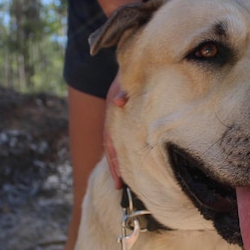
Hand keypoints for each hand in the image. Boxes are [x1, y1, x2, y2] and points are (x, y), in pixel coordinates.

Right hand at [104, 73, 128, 188]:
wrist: (135, 61)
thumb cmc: (131, 72)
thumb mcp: (125, 79)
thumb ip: (121, 90)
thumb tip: (118, 102)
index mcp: (112, 113)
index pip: (110, 143)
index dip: (114, 161)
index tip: (118, 180)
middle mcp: (115, 119)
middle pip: (113, 149)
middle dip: (116, 168)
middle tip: (120, 188)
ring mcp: (122, 120)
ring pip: (119, 144)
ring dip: (122, 162)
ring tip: (127, 180)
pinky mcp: (130, 118)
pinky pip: (128, 138)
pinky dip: (130, 150)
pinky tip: (138, 161)